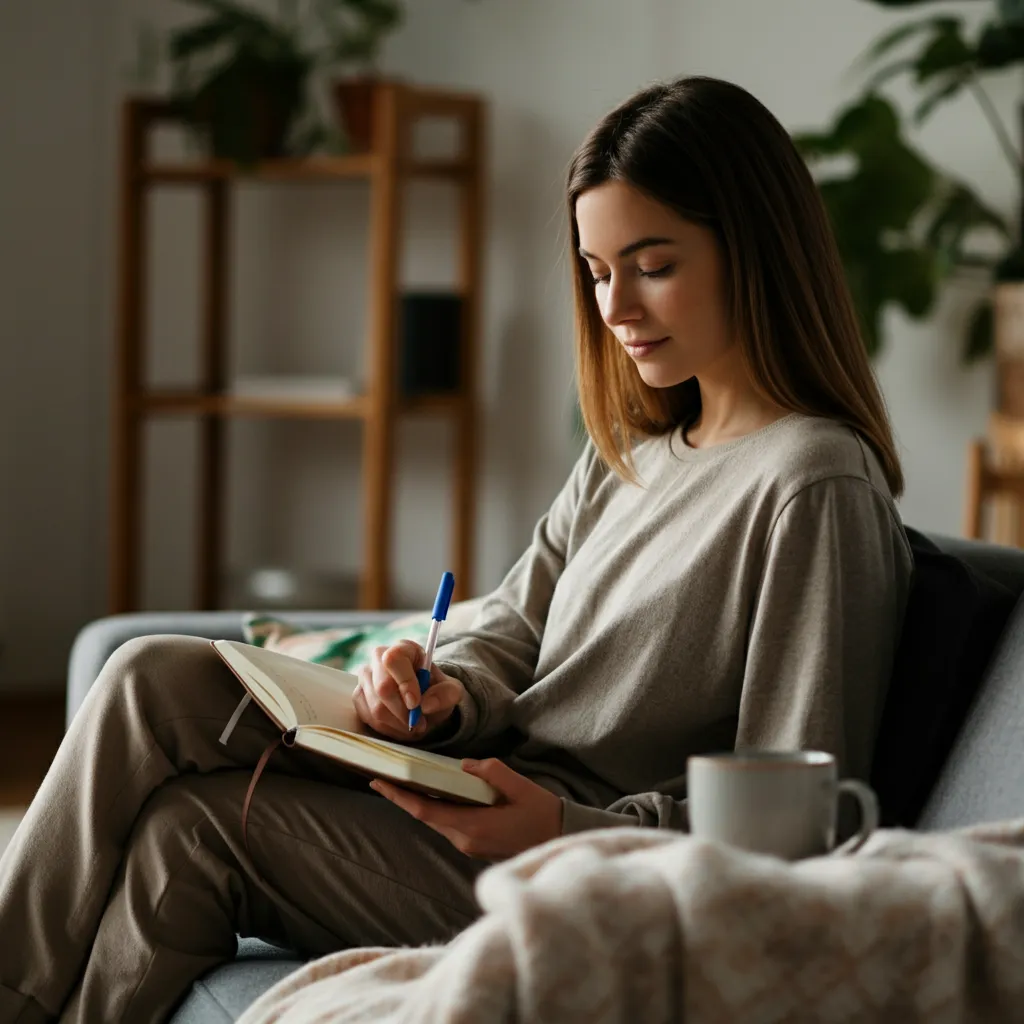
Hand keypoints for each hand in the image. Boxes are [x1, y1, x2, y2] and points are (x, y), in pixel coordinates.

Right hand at [353, 639, 465, 742]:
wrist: (425, 702)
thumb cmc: (436, 691)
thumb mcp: (452, 691)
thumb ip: (446, 694)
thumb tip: (426, 704)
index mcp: (404, 648)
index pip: (394, 659)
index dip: (404, 683)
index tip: (416, 703)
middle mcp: (379, 658)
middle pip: (382, 686)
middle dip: (402, 711)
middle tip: (419, 723)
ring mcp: (366, 677)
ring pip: (375, 707)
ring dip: (397, 724)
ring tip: (413, 726)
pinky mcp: (359, 696)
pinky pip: (367, 717)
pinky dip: (387, 729)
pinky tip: (400, 727)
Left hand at [370, 758, 563, 860]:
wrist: (561, 840)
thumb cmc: (543, 814)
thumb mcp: (521, 787)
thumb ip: (492, 772)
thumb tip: (466, 764)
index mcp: (473, 827)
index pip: (425, 811)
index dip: (400, 797)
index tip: (380, 782)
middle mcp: (465, 840)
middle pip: (426, 817)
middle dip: (403, 797)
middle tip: (383, 775)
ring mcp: (470, 845)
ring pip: (436, 820)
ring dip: (419, 802)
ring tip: (402, 782)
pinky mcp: (476, 844)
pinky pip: (449, 823)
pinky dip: (436, 807)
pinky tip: (433, 792)